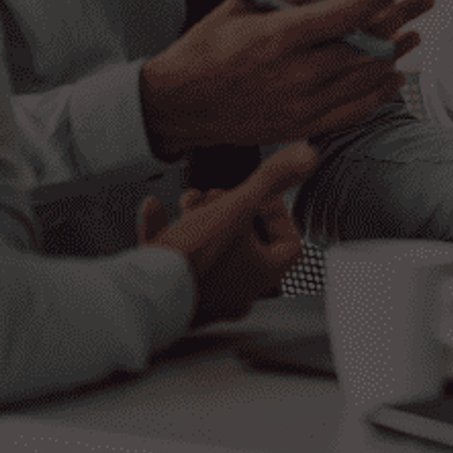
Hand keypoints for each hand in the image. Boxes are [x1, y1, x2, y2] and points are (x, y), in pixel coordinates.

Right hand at [141, 0, 431, 154]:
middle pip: (364, 45)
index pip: (343, 15)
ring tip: (416, 35)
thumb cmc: (206, 46)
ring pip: (363, 79)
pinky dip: (377, 94)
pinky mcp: (300, 126)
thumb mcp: (239, 5)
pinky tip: (394, 78)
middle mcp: (294, 73)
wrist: (177, 105)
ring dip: (395, 55)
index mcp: (278, 36)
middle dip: (400, 19)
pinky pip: (351, 111)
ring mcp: (300, 105)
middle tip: (426, 0)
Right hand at [143, 142, 320, 324]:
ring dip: (199, 220)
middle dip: (232, 212)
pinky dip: (165, 233)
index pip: (288, 244)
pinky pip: (173, 261)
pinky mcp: (173, 297)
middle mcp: (237, 291)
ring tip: (189, 201)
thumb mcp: (237, 207)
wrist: (145, 295)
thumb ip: (270, 179)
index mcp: (262, 275)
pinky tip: (153, 210)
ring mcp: (204, 297)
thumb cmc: (194, 257)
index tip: (260, 194)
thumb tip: (307, 154)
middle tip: (217, 196)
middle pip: (246, 246)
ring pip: (210, 252)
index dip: (278, 213)